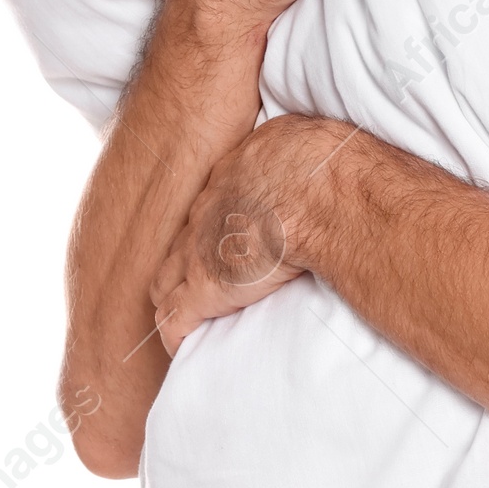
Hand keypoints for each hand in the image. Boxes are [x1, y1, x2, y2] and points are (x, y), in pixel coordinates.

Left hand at [149, 114, 349, 354]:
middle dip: (189, 259)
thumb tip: (309, 154)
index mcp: (232, 176)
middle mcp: (208, 211)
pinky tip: (183, 348)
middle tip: (210, 277)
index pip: (213, 204)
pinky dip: (176, 335)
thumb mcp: (303, 139)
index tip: (236, 239)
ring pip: (166, 280)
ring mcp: (200, 251)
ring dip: (176, 297)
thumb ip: (293, 149)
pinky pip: (174, 321)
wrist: (315, 195)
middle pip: (182, 239)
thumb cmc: (322, 165)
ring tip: (191, 315)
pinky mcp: (204, 290)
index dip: (219, 225)